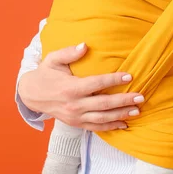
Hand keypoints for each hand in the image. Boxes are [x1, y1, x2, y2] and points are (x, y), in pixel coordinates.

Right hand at [18, 44, 143, 130]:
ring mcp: (75, 117)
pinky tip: (124, 124)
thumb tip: (84, 45)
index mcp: (71, 88)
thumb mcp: (53, 59)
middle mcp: (74, 105)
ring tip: (137, 110)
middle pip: (104, 104)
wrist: (31, 95)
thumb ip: (69, 52)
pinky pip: (96, 128)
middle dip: (124, 100)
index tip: (129, 76)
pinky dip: (111, 127)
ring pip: (102, 118)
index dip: (113, 80)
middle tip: (141, 96)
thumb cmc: (46, 74)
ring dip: (121, 115)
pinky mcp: (76, 124)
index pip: (97, 84)